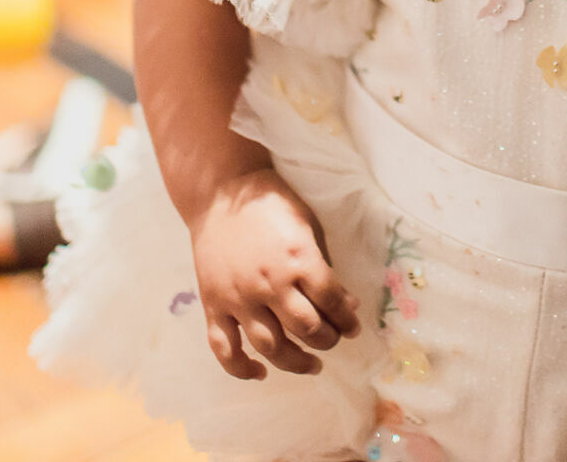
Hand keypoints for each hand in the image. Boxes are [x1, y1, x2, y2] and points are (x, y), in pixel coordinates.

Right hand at [188, 169, 361, 379]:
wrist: (221, 193)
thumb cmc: (271, 204)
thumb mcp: (308, 226)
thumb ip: (324, 265)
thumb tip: (347, 304)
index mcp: (299, 260)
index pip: (332, 302)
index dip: (347, 319)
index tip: (353, 327)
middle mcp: (270, 283)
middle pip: (306, 329)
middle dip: (327, 340)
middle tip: (333, 340)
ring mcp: (239, 298)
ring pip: (271, 346)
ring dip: (296, 362)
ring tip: (312, 364)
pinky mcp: (213, 305)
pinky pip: (225, 348)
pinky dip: (242, 368)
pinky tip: (260, 372)